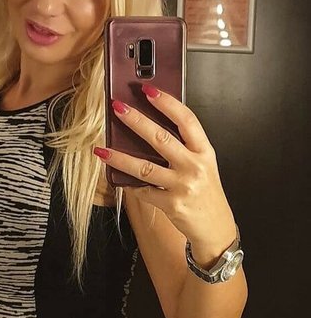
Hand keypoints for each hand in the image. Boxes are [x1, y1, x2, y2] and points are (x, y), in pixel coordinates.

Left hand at [94, 85, 236, 265]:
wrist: (216, 228)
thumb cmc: (206, 192)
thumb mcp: (204, 165)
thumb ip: (184, 147)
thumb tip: (150, 126)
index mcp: (205, 152)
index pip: (186, 120)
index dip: (167, 103)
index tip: (148, 90)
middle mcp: (195, 167)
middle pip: (161, 138)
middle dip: (136, 121)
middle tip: (118, 108)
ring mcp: (182, 186)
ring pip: (144, 167)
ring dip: (119, 157)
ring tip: (102, 148)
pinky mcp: (171, 205)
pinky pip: (142, 191)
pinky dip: (128, 184)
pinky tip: (116, 177)